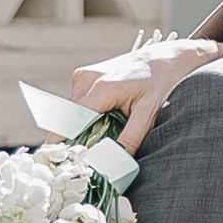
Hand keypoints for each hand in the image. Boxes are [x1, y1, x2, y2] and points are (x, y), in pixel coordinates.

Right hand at [68, 34, 222, 152]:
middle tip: (84, 157)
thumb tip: (115, 163)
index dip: (61, 141)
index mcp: (102, 87)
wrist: (165, 58)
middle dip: (73, 137)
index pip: (71, 120)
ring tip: (101, 134)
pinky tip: (104, 118)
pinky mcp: (85, 76)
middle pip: (69, 117)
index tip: (56, 159)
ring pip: (72, 110)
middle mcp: (87, 78)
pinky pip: (78, 102)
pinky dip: (85, 114)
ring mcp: (84, 75)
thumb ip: (131, 139)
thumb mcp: (148, 113)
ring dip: (81, 125)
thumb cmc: (160, 82)